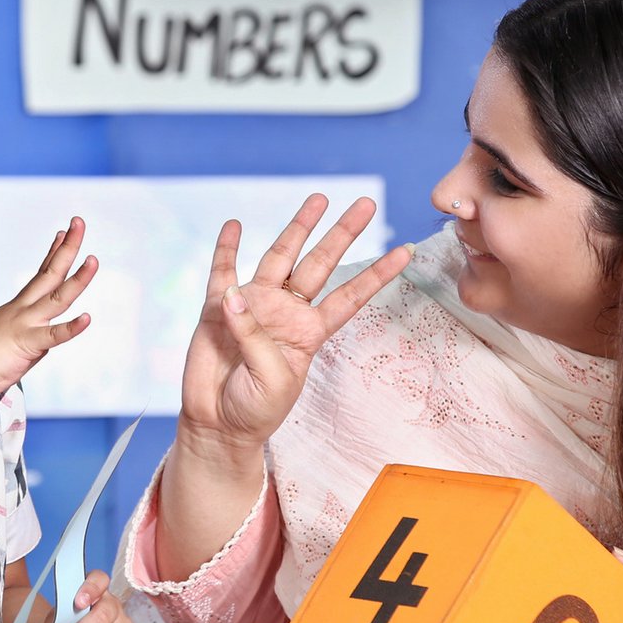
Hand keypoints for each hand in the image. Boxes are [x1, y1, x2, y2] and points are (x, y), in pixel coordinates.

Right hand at [0, 217, 96, 398]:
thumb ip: (32, 336)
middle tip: (80, 222)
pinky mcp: (27, 343)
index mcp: (19, 307)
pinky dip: (71, 327)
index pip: (41, 274)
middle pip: (51, 273)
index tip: (64, 233)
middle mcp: (23, 309)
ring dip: (78, 279)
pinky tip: (88, 318)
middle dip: (68, 247)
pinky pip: (53, 335)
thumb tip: (46, 339)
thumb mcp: (11, 341)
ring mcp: (25, 323)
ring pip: (58, 298)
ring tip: (94, 260)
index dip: (54, 252)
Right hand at [177, 194, 410, 457]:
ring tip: (318, 199)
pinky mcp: (217, 308)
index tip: (406, 251)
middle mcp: (286, 311)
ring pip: (280, 256)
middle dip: (342, 233)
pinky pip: (222, 271)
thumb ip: (257, 337)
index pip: (350, 297)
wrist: (216, 423)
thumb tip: (235, 294)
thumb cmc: (254, 410)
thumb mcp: (272, 380)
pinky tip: (234, 225)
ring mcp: (254, 305)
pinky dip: (227, 247)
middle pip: (319, 263)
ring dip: (297, 227)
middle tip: (365, 203)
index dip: (377, 275)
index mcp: (309, 332)